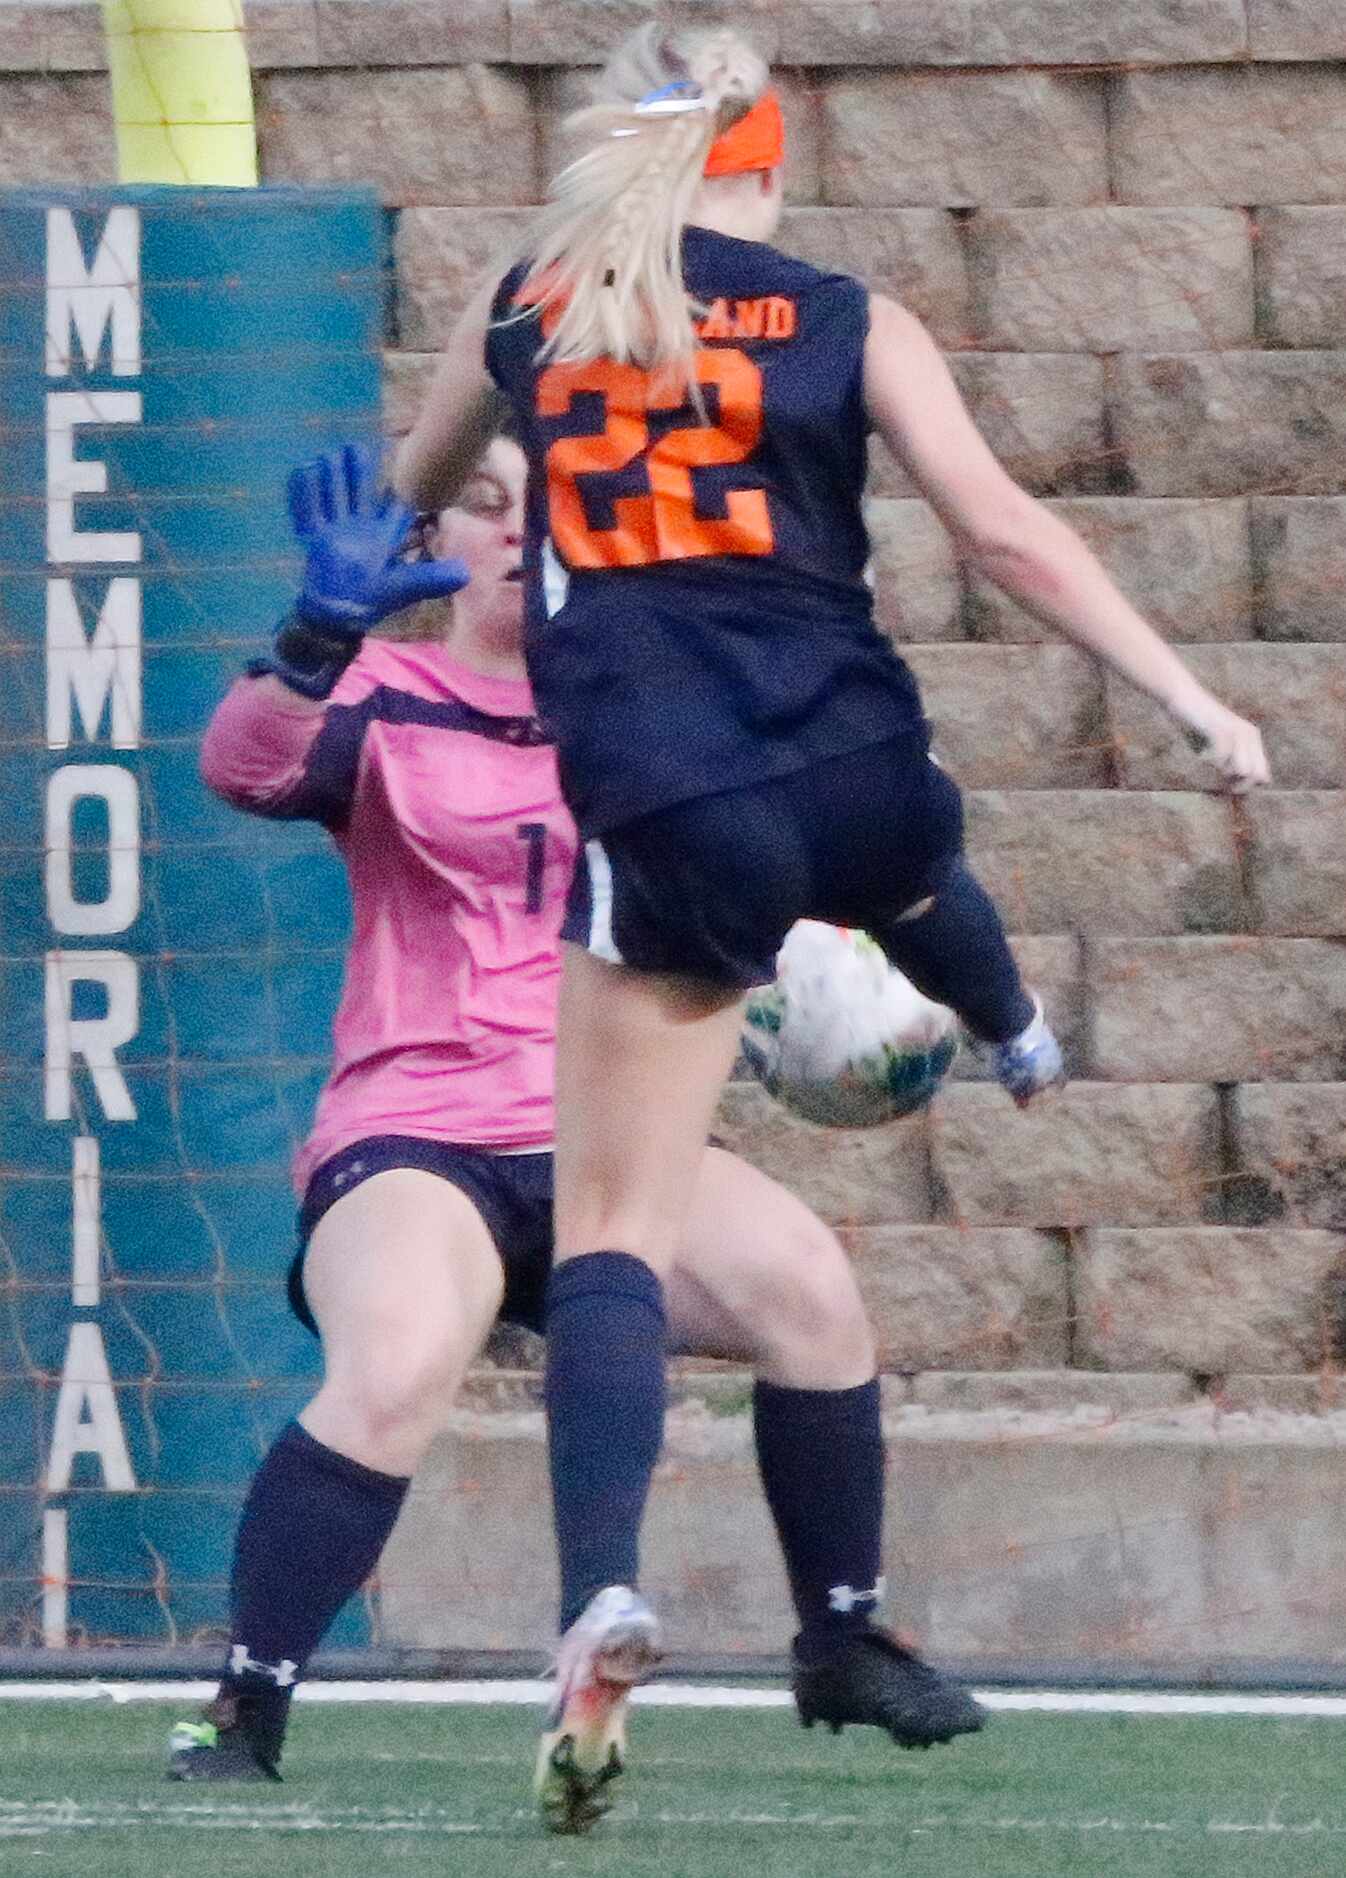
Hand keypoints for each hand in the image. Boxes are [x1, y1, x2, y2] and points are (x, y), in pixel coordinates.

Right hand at [288, 443, 469, 633]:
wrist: (336, 616)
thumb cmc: (372, 600)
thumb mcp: (405, 588)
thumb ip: (432, 578)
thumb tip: (466, 573)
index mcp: (383, 535)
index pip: (394, 505)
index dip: (400, 484)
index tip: (405, 459)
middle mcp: (360, 527)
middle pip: (359, 492)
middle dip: (357, 471)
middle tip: (357, 447)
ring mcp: (336, 530)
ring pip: (334, 496)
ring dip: (332, 476)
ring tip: (329, 454)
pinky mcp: (316, 538)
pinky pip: (308, 511)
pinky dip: (304, 492)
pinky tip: (303, 468)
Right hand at [1174, 695, 1270, 792]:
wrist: (1181, 698)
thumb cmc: (1194, 726)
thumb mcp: (1213, 748)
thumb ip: (1226, 766)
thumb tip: (1232, 791)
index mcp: (1252, 739)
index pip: (1262, 777)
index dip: (1243, 787)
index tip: (1223, 784)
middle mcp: (1250, 735)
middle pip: (1253, 777)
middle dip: (1234, 784)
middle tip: (1214, 775)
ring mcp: (1238, 731)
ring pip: (1242, 771)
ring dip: (1222, 773)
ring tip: (1208, 762)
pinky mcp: (1222, 729)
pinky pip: (1222, 760)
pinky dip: (1209, 763)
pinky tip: (1200, 754)